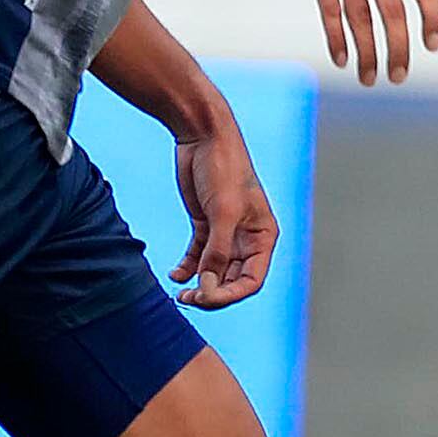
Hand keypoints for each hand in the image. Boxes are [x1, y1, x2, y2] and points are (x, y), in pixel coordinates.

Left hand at [167, 123, 275, 308]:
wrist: (203, 136)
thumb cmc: (223, 169)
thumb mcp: (222, 212)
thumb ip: (217, 251)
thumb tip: (208, 287)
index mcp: (263, 236)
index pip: (251, 281)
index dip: (229, 295)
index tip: (205, 298)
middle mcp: (247, 238)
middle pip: (231, 280)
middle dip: (212, 293)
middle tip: (188, 300)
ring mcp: (225, 232)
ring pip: (214, 271)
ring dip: (199, 285)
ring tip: (179, 295)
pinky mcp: (205, 224)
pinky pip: (198, 256)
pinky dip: (187, 268)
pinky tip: (174, 275)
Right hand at [269, 0, 437, 83]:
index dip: (432, 18)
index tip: (433, 47)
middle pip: (393, 10)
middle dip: (398, 48)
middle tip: (398, 77)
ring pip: (360, 16)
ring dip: (366, 53)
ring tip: (368, 79)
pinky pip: (329, 9)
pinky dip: (336, 38)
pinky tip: (342, 59)